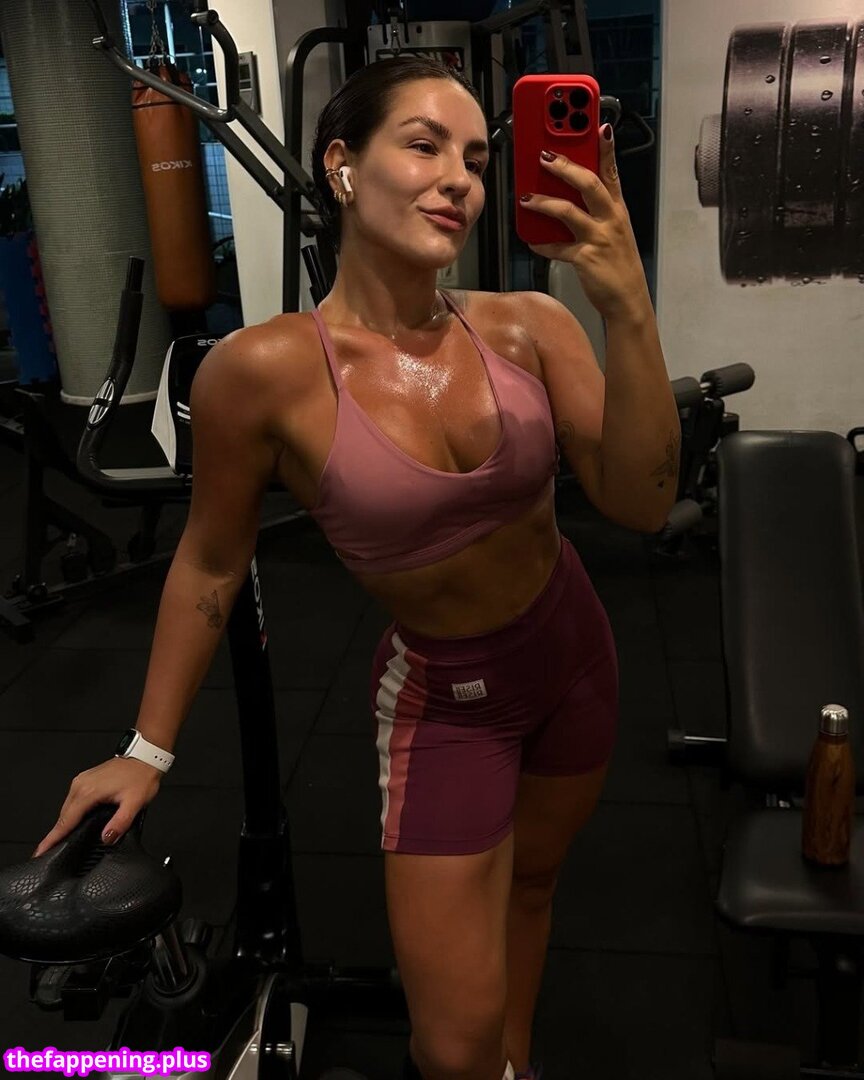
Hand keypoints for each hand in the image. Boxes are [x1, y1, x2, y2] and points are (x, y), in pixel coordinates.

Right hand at [32, 757, 163, 857]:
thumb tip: (107, 837)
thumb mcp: (135, 803)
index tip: (41, 850)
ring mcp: (81, 781)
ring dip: (63, 824)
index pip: (66, 820)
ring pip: (67, 808)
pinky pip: (73, 801)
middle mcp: (80, 785)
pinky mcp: (85, 780)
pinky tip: (73, 822)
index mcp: (88, 791)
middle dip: (56, 834)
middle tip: (48, 851)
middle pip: (63, 816)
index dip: (53, 838)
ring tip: (58, 841)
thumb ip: (120, 823)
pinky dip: (70, 814)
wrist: (145, 757)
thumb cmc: (141, 776)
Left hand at [519, 125, 650, 319]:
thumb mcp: (614, 230)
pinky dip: (542, 244)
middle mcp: (610, 219)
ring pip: (568, 212)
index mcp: (617, 209)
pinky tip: (531, 240)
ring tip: (526, 198)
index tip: (599, 125)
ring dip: (543, 202)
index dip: (606, 148)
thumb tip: (567, 194)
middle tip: (544, 156)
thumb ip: (596, 211)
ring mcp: (598, 238)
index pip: (611, 171)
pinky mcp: (585, 259)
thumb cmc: (617, 264)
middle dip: (565, 166)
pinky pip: (557, 248)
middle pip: (588, 183)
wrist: (627, 300)